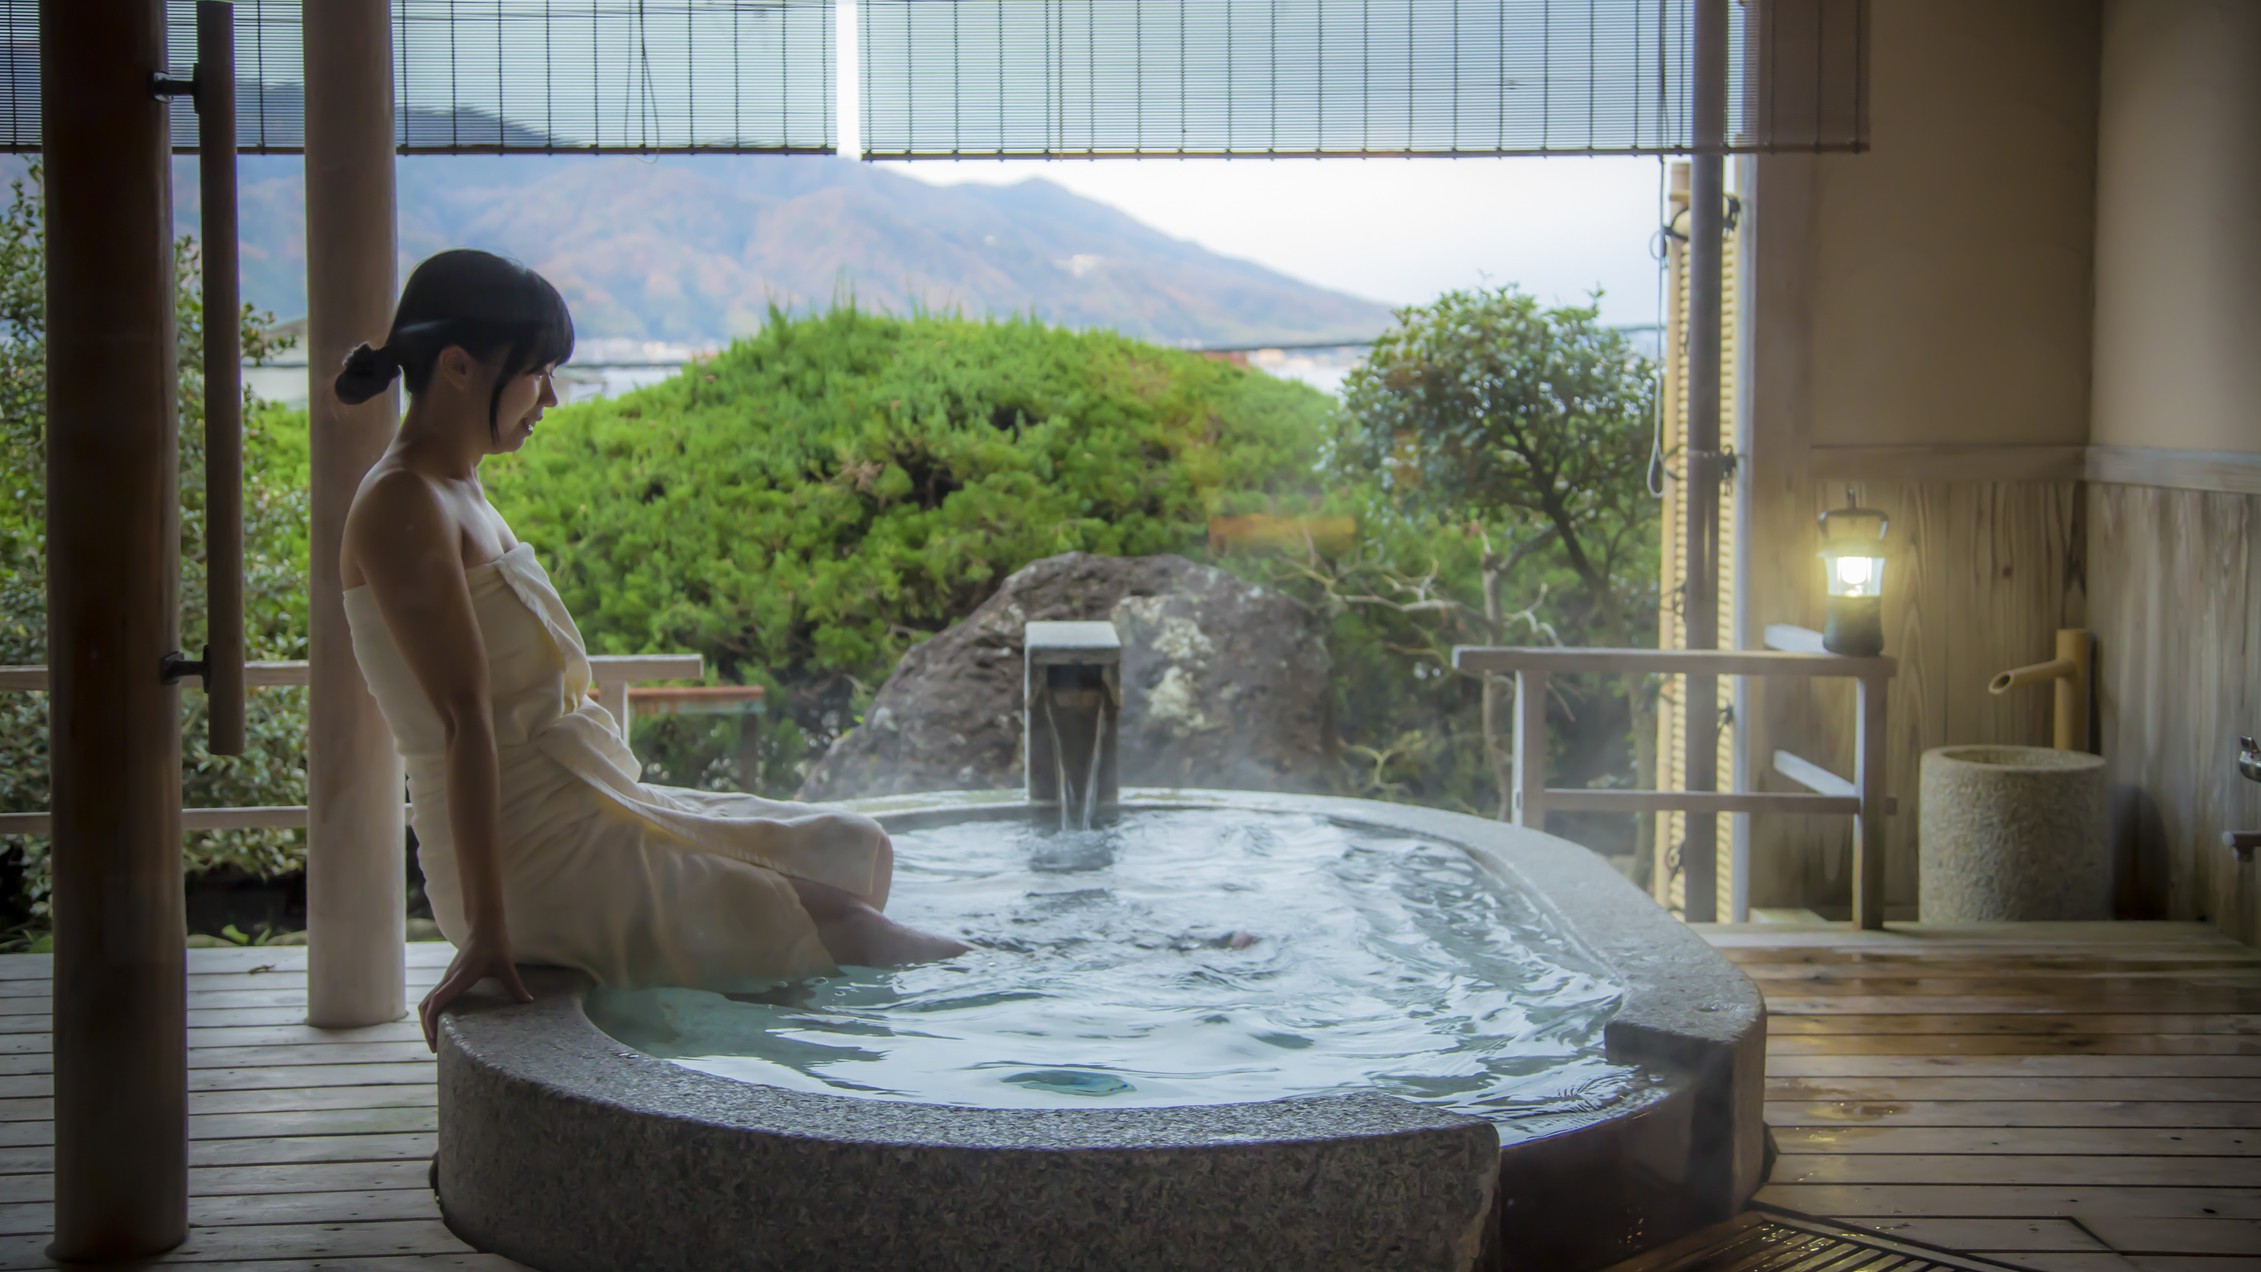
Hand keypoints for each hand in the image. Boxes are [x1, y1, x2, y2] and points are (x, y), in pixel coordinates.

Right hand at [418, 928, 534, 1051]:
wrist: (483, 926)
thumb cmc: (494, 944)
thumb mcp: (506, 965)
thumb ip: (515, 985)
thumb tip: (528, 1003)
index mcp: (459, 977)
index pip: (437, 1000)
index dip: (432, 1020)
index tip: (435, 1038)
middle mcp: (448, 979)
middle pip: (426, 1006)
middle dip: (427, 1028)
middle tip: (436, 1050)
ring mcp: (446, 979)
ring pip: (427, 1002)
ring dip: (428, 1021)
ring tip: (436, 1041)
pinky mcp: (449, 979)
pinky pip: (434, 998)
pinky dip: (433, 1013)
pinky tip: (443, 1024)